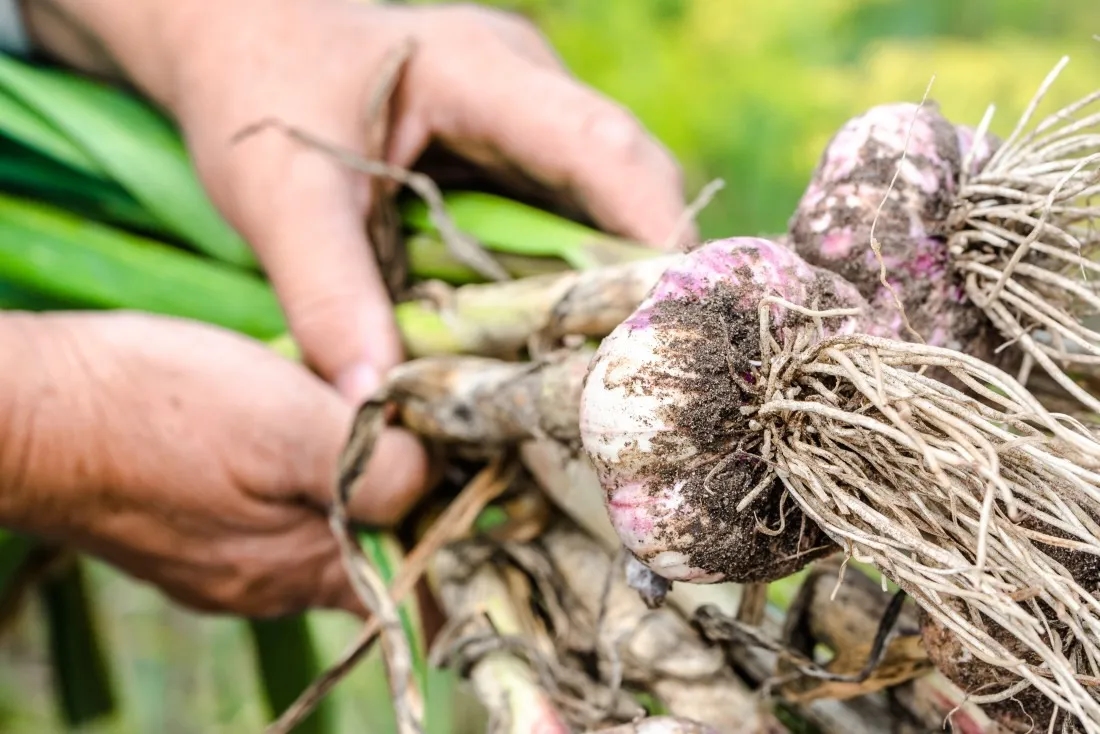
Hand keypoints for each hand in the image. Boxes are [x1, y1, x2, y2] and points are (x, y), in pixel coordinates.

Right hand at [0, 312, 427, 617]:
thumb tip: (433, 479)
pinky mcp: (193, 532)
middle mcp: (268, 583)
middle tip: (435, 431)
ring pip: (324, 529)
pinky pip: (273, 515)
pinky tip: (299, 430)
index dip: (458, 536)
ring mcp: (226, 563)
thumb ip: (373, 466)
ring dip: (356, 483)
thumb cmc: (155, 408)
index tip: (494, 487)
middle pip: (372, 553)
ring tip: (373, 420)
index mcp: (303, 569)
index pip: (413, 583)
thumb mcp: (288, 427)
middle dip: (411, 499)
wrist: (26, 412)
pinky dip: (304, 479)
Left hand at [26, 0, 691, 399]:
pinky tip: (558, 341)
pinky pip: (563, 218)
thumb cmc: (255, 91)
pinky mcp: (512, 153)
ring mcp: (526, 118)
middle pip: (627, 180)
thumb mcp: (277, 191)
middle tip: (655, 370)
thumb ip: (323, 292)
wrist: (237, 39)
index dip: (653, 231)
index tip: (677, 319)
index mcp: (482, 70)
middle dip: (648, 272)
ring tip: (618, 372)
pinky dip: (568, 280)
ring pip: (604, 204)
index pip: (601, 148)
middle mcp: (527, 88)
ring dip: (614, 284)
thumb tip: (370, 403)